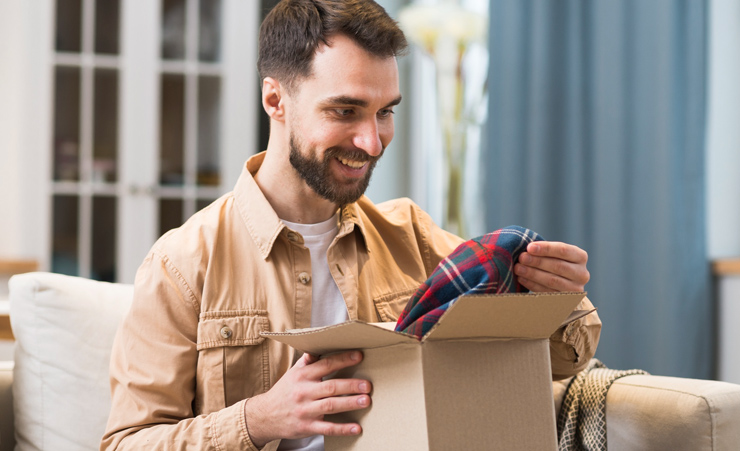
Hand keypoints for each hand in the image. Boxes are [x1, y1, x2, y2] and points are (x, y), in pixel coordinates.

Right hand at [244, 350, 370, 446]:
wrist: (264, 416)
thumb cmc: (283, 392)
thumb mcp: (292, 374)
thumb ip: (307, 361)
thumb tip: (319, 346)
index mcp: (302, 376)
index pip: (325, 365)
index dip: (343, 360)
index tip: (359, 356)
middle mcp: (304, 392)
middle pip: (331, 387)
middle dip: (350, 385)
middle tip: (367, 385)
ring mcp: (305, 410)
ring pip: (330, 406)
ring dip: (350, 403)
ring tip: (366, 400)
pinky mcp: (307, 426)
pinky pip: (327, 428)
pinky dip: (342, 429)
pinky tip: (356, 428)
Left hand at [513, 241, 588, 291]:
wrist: (561, 281)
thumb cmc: (554, 262)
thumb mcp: (554, 254)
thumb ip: (544, 250)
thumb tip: (528, 249)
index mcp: (581, 257)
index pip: (563, 250)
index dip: (545, 249)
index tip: (529, 247)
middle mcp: (582, 274)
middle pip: (558, 266)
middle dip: (537, 261)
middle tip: (521, 258)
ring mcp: (575, 289)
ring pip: (552, 280)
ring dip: (533, 274)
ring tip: (519, 268)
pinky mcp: (565, 300)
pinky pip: (547, 292)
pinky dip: (532, 284)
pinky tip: (521, 279)